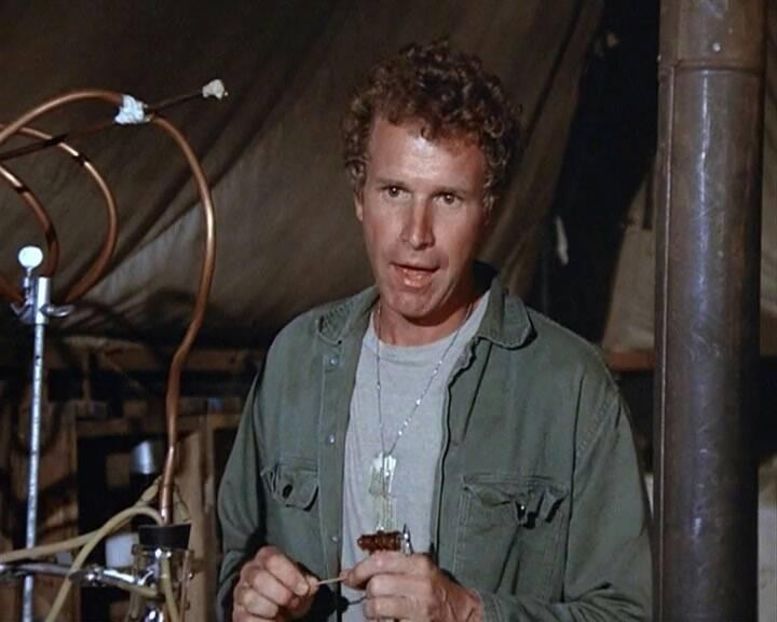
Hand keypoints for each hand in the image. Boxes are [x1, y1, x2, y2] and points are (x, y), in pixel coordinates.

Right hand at [232, 545, 318, 620]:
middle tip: (294, 602)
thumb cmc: (290, 590)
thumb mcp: (302, 583)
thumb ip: (308, 581)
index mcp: (266, 557)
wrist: (279, 608)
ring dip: (272, 609)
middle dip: (282, 594)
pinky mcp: (237, 613)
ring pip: (250, 599)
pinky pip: (247, 619)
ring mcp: (241, 592)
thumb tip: (311, 584)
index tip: (303, 589)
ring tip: (282, 613)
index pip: (273, 560)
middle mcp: (249, 571)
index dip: (290, 576)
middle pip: (259, 578)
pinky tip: (275, 621)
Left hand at [343, 551, 481, 621]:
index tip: (351, 577)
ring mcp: (420, 608)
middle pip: (375, 585)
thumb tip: (351, 573)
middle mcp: (421, 585)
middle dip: (368, 593)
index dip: (359, 570)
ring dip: (372, 611)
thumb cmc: (434, 590)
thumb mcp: (417, 570)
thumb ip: (387, 567)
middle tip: (373, 596)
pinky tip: (390, 620)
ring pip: (376, 607)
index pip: (380, 561)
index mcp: (419, 565)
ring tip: (381, 610)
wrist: (461, 613)